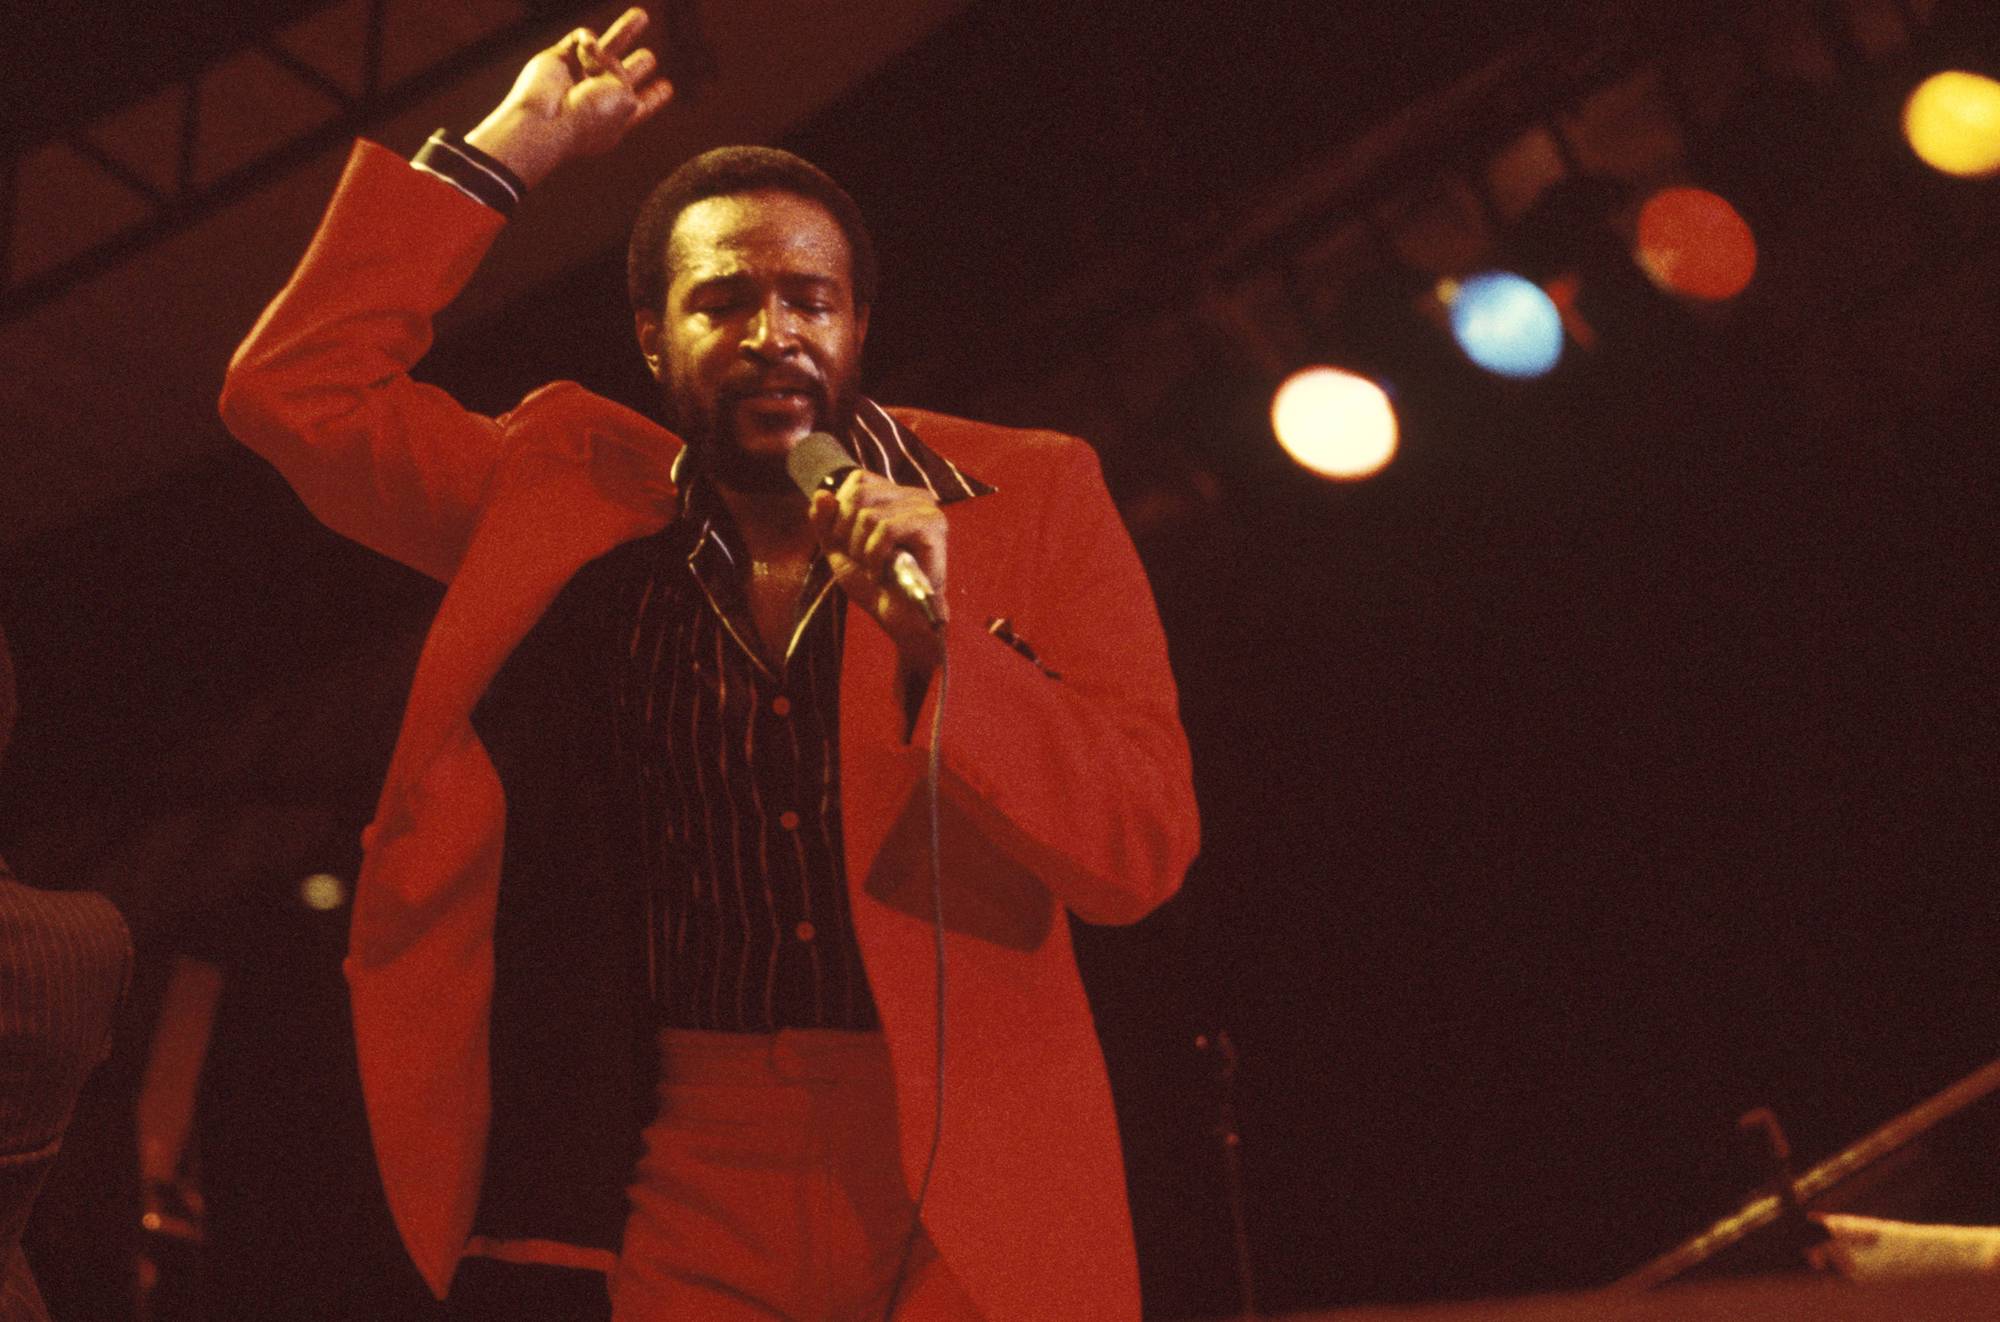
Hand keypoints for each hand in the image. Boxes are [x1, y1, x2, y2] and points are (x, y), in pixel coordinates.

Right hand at [464, 7, 673, 188]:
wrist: (548, 118)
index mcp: (619, 117)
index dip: (654, 96)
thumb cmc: (589, 116)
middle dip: (638, 66)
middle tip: (649, 57)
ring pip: (607, 48)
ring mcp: (578, 76)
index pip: (641, 103)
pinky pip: (581, 38)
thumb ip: (627, 76)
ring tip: (642, 15)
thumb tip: (603, 53)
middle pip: (624, 75)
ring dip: (626, 32)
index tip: (667, 87)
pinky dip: (588, 38)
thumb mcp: (626, 101)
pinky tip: (590, 46)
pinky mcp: (559, 58)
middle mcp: (599, 97)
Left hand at [809, 472, 948, 669]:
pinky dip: (876, 556)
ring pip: (869, 514)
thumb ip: (826, 522)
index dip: (840, 513)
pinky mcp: (932, 526)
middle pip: (859, 493)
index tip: (849, 545)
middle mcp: (914, 495)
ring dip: (861, 550)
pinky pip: (887, 529)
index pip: (857, 480)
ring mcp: (926, 509)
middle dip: (847, 532)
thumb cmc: (875, 585)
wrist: (902, 620)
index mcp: (896, 496)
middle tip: (861, 560)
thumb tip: (821, 492)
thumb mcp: (839, 550)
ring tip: (874, 569)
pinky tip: (882, 572)